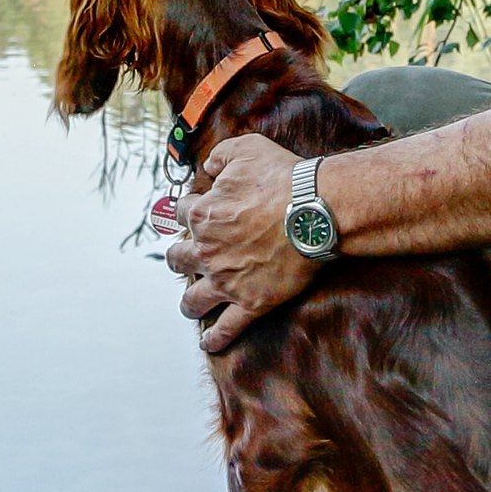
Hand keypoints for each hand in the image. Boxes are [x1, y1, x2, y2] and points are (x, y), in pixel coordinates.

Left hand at [164, 133, 318, 352]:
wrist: (314, 210)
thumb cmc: (283, 178)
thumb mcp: (245, 149)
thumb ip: (220, 156)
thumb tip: (208, 166)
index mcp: (202, 215)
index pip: (180, 214)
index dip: (189, 212)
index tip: (195, 214)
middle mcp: (206, 251)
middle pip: (177, 259)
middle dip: (179, 257)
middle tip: (188, 258)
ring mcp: (226, 280)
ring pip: (193, 299)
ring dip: (189, 301)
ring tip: (191, 304)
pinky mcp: (251, 302)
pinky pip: (226, 329)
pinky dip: (215, 339)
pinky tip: (209, 343)